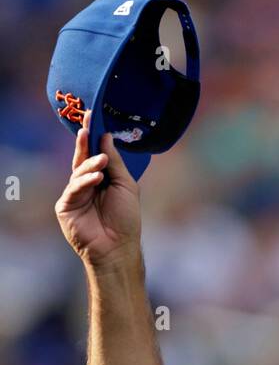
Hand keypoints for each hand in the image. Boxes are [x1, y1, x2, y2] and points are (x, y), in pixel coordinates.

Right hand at [54, 109, 140, 268]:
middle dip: (83, 140)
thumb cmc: (126, 220)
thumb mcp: (126, 186)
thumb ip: (115, 162)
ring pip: (78, 171)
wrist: (118, 248)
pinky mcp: (65, 206)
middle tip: (85, 123)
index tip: (91, 116)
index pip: (94, 153)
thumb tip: (106, 136)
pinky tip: (97, 178)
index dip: (92, 136)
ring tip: (102, 162)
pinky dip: (85, 181)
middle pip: (82, 158)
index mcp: (101, 179)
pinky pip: (73, 188)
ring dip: (90, 164)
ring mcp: (74, 195)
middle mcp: (86, 185)